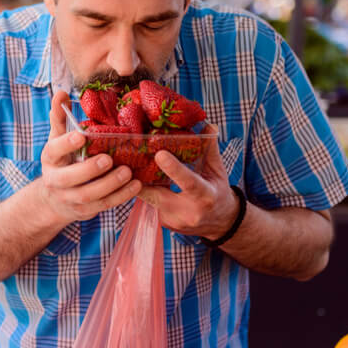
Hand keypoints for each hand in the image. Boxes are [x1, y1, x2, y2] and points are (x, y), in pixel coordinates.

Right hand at [37, 91, 142, 224]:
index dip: (66, 144)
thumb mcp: (58, 139)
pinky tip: (136, 185)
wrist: (55, 198)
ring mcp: (70, 198)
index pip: (54, 150)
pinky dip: (121, 196)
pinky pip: (103, 205)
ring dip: (109, 185)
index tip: (81, 135)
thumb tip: (61, 92)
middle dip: (89, 170)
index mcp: (50, 159)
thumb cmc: (63, 160)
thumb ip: (60, 116)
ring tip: (127, 172)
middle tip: (108, 159)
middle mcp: (56, 180)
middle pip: (69, 179)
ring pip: (88, 195)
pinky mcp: (85, 211)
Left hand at [138, 124, 239, 240]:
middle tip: (128, 159)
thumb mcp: (217, 171)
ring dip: (139, 183)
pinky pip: (149, 204)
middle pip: (158, 195)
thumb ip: (210, 148)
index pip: (188, 182)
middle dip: (141, 179)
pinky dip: (144, 191)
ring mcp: (174, 221)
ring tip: (128, 166)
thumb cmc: (218, 192)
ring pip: (149, 199)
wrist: (220, 224)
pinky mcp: (163, 224)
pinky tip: (137, 179)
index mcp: (206, 196)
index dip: (174, 169)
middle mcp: (189, 212)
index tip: (159, 154)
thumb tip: (208, 124)